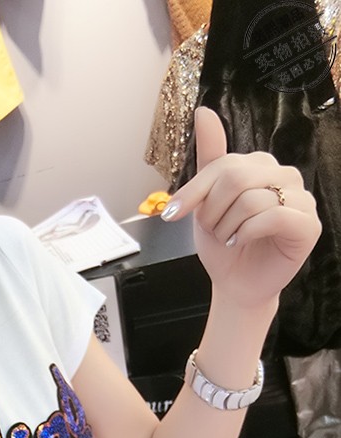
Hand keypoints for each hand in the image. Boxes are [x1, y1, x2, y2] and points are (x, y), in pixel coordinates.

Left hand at [164, 107, 321, 308]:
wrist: (235, 283)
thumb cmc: (224, 243)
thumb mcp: (207, 201)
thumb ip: (209, 158)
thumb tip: (203, 112)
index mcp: (260, 166)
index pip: (223, 165)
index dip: (194, 191)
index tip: (172, 213)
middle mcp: (284, 176)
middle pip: (236, 178)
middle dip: (212, 212)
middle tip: (214, 231)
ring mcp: (301, 199)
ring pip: (252, 199)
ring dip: (228, 227)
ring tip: (230, 239)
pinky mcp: (308, 224)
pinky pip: (273, 216)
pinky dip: (247, 233)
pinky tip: (241, 242)